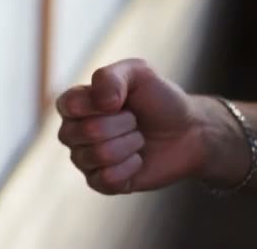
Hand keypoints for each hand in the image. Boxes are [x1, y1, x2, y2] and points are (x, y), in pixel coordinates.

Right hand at [57, 59, 206, 194]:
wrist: (187, 132)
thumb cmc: (159, 99)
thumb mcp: (139, 73)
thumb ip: (111, 76)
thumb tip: (101, 103)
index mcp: (75, 103)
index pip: (69, 105)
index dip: (99, 104)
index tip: (120, 100)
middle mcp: (73, 132)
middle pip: (86, 132)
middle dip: (122, 124)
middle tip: (134, 120)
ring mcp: (84, 159)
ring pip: (98, 156)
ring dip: (130, 144)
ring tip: (138, 138)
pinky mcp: (100, 182)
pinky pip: (106, 180)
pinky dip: (131, 167)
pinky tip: (137, 160)